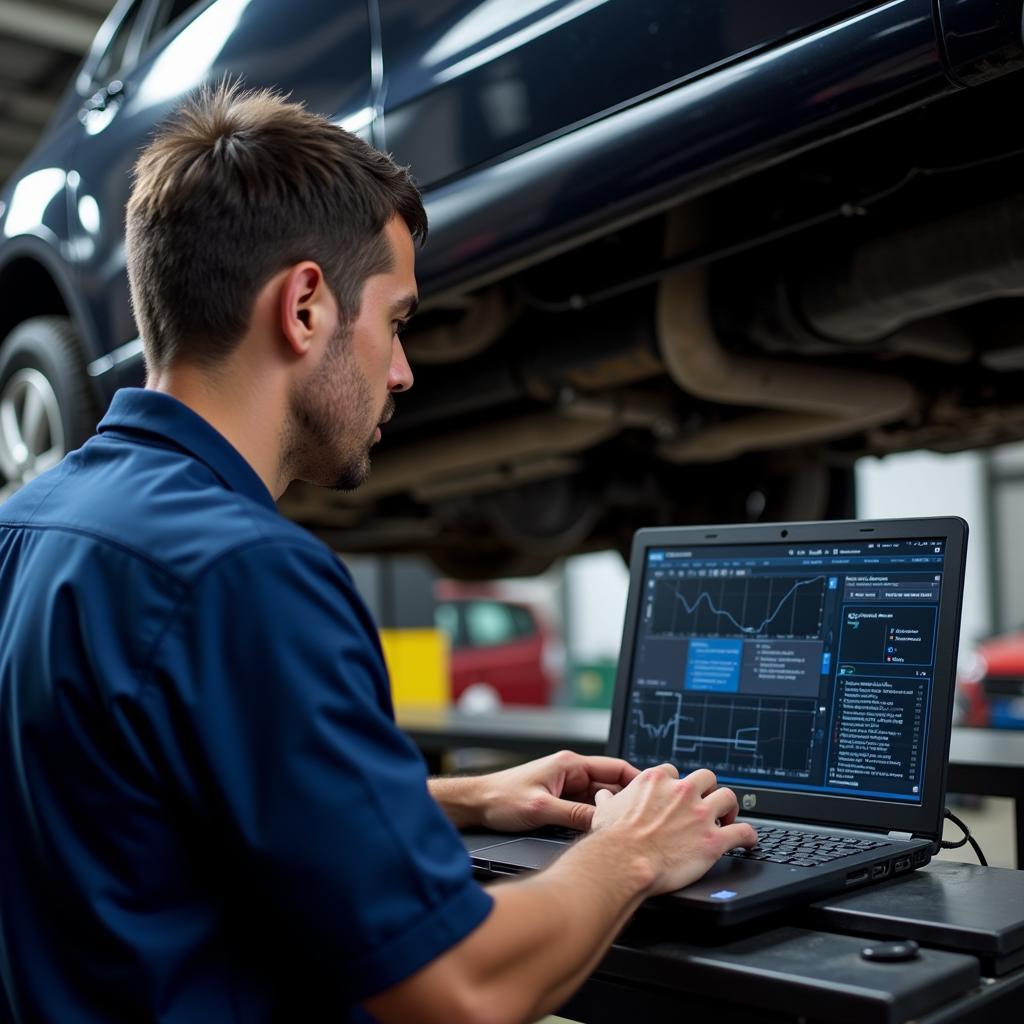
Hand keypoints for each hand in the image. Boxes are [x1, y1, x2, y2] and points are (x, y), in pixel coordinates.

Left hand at [476, 750, 639, 832]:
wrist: (476, 804)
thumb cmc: (501, 799)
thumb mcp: (541, 808)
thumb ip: (574, 814)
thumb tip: (603, 823)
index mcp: (569, 764)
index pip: (614, 768)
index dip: (637, 782)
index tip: (654, 796)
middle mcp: (570, 773)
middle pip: (610, 785)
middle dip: (628, 801)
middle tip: (647, 820)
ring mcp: (565, 787)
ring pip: (600, 800)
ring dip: (612, 812)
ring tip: (630, 830)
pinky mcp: (559, 801)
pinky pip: (586, 809)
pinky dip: (596, 819)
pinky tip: (604, 833)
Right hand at [591, 763, 756, 894]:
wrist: (623, 862)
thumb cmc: (612, 839)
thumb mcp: (604, 810)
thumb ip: (609, 799)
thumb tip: (604, 797)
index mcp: (656, 781)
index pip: (675, 772)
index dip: (677, 785)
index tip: (678, 796)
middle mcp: (681, 792)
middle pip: (707, 778)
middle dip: (708, 790)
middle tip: (706, 804)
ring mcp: (700, 815)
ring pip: (729, 798)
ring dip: (729, 808)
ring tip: (727, 819)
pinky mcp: (713, 840)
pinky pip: (743, 832)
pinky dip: (749, 836)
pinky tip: (748, 841)